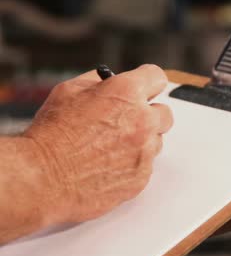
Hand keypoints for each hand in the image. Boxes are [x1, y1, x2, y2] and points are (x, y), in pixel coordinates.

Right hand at [24, 64, 172, 225]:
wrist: (42, 178)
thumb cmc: (50, 136)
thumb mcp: (68, 91)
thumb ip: (98, 82)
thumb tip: (110, 80)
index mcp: (126, 93)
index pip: (156, 77)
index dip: (147, 82)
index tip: (144, 88)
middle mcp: (142, 120)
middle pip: (164, 113)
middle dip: (148, 115)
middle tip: (127, 120)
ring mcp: (145, 150)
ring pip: (156, 141)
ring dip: (140, 141)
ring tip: (110, 147)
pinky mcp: (142, 176)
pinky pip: (146, 166)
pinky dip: (132, 164)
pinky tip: (108, 164)